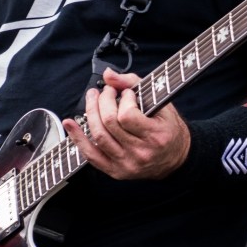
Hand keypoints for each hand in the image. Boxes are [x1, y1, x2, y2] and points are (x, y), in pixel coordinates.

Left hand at [63, 67, 190, 179]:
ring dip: (90, 113)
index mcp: (156, 136)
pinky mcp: (115, 171)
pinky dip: (77, 138)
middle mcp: (141, 153)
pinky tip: (70, 124)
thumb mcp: (160, 102)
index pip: (127, 116)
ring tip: (93, 99)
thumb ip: (133, 83)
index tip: (127, 93)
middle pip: (109, 124)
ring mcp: (127, 164)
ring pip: (98, 137)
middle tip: (105, 91)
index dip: (123, 99)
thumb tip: (108, 75)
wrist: (176, 158)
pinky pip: (91, 156)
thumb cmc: (168, 128)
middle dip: (103, 101)